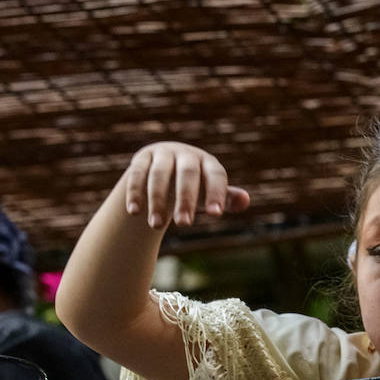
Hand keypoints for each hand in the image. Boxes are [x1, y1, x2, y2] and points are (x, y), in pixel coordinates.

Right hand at [121, 142, 250, 228]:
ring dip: (157, 200)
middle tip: (185, 224)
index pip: (216, 176)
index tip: (215, 215)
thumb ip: (226, 199)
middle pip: (187, 175)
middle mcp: (186, 154)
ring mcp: (162, 154)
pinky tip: (134, 212)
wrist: (162, 171)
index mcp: (207, 163)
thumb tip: (245, 201)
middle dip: (186, 200)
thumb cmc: (195, 187)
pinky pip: (137, 174)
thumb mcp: (210, 194)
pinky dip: (135, 193)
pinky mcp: (141, 159)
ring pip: (159, 175)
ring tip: (157, 225)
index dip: (216, 193)